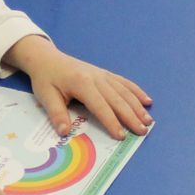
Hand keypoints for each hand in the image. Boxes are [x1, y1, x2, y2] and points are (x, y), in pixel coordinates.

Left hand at [5, 36, 152, 138]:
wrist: (47, 58)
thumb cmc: (46, 79)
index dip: (111, 122)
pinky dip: (137, 92)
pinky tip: (147, 100)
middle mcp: (96, 78)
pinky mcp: (105, 74)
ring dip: (137, 106)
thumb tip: (64, 132)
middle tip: (142, 131)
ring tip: (148, 121)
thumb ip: (56, 114)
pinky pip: (124, 83)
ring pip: (124, 92)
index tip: (121, 135)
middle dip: (131, 116)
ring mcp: (102, 75)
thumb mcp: (46, 96)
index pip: (100, 106)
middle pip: (117, 99)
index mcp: (82, 83)